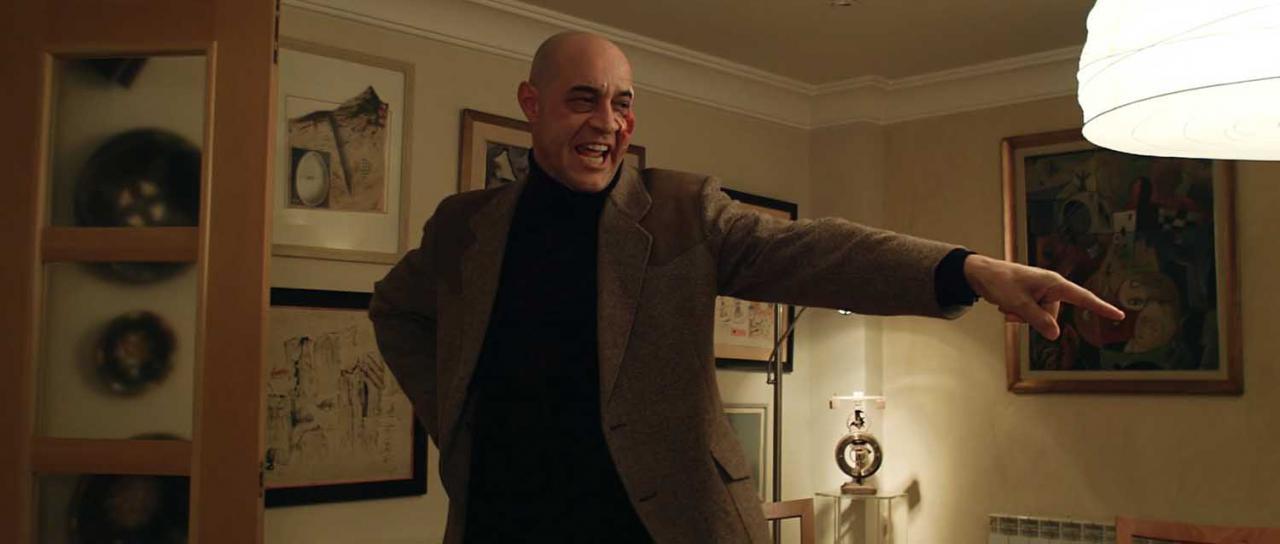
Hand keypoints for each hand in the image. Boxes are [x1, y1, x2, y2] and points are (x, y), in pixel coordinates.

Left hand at [962, 254, 1123, 339]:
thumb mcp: (1019, 303)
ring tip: (1008, 304)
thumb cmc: (1001, 282)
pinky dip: (1019, 315)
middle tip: (1013, 305)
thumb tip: (1055, 335)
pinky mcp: (1032, 299)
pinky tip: (1006, 306)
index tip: (1119, 315)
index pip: (1082, 297)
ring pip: (1040, 319)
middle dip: (1033, 317)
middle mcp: (1051, 288)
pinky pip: (1031, 316)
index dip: (1101, 308)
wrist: (981, 275)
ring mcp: (1041, 294)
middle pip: (1052, 316)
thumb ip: (1038, 319)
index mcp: (1054, 283)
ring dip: (1023, 317)